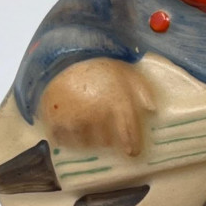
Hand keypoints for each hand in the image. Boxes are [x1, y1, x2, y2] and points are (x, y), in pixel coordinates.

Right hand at [39, 58, 154, 155]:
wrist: (63, 53)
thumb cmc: (100, 64)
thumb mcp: (127, 71)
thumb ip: (143, 90)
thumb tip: (153, 110)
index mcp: (116, 102)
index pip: (128, 133)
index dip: (132, 146)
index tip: (132, 152)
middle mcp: (95, 114)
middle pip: (106, 141)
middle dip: (108, 141)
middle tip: (107, 138)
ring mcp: (73, 118)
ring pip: (84, 143)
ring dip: (88, 141)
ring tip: (88, 133)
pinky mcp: (53, 119)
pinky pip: (61, 139)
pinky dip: (66, 139)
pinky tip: (69, 131)